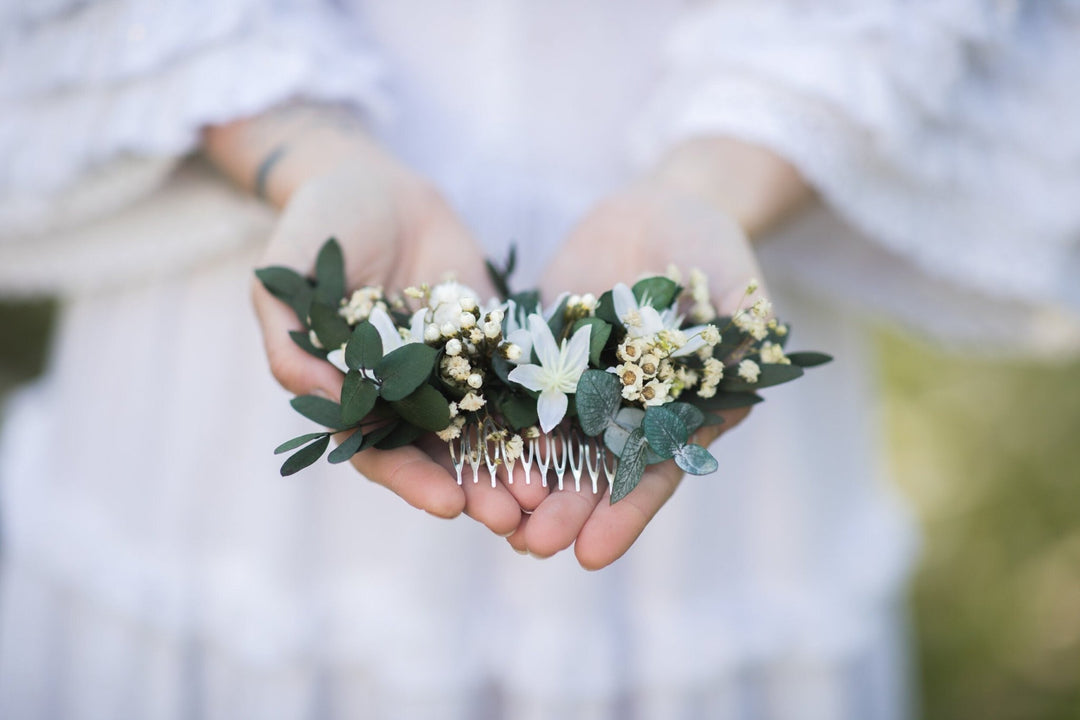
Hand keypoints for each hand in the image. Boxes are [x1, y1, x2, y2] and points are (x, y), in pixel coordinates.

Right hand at [206, 107, 546, 533]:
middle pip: (438, 455)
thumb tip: (313, 394)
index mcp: (351, 392)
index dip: (410, 480)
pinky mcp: (487, 342)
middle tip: (513, 518)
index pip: (376, 451)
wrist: (377, 182)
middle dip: (474, 488)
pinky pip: (514, 382)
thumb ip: (289, 336)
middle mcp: (401, 393)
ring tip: (546, 495)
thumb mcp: (286, 274)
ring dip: (510, 466)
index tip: (448, 504)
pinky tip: (567, 435)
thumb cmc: (320, 224)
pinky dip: (536, 413)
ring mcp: (448, 370)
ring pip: (482, 430)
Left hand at [508, 176, 765, 568]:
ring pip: (547, 444)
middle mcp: (626, 412)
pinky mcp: (541, 356)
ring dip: (522, 482)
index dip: (624, 515)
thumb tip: (749, 351)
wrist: (659, 212)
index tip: (591, 554)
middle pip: (592, 472)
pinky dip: (492, 427)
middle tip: (532, 545)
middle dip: (563, 510)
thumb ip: (737, 327)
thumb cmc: (711, 249)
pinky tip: (465, 457)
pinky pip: (511, 394)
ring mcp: (581, 387)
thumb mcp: (733, 286)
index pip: (652, 474)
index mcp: (679, 414)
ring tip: (493, 517)